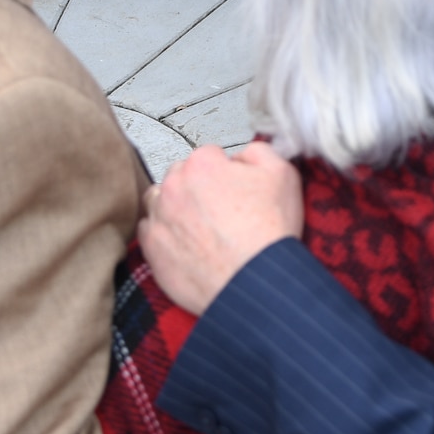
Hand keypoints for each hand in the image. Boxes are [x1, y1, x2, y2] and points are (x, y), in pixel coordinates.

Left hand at [138, 142, 303, 314]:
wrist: (256, 282)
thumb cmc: (269, 234)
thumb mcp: (282, 174)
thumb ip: (259, 151)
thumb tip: (244, 153)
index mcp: (202, 165)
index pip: (209, 156)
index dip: (226, 171)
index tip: (235, 188)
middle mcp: (174, 187)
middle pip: (181, 176)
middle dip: (198, 187)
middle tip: (220, 209)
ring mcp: (160, 218)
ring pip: (160, 201)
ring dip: (176, 207)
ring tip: (201, 226)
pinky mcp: (152, 248)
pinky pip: (150, 231)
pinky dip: (165, 234)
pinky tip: (187, 244)